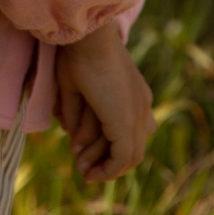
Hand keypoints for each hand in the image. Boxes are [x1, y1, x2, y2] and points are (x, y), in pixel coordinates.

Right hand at [55, 20, 155, 183]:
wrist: (90, 39)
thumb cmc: (78, 54)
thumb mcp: (75, 89)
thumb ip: (77, 114)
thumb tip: (71, 135)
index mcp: (134, 93)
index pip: (130, 128)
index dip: (111, 144)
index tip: (87, 152)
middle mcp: (143, 106)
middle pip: (132, 144)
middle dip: (108, 161)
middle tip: (86, 170)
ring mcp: (138, 115)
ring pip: (129, 155)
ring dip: (107, 168)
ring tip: (86, 174)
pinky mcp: (127, 124)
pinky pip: (122, 158)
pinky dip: (107, 170)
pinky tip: (91, 174)